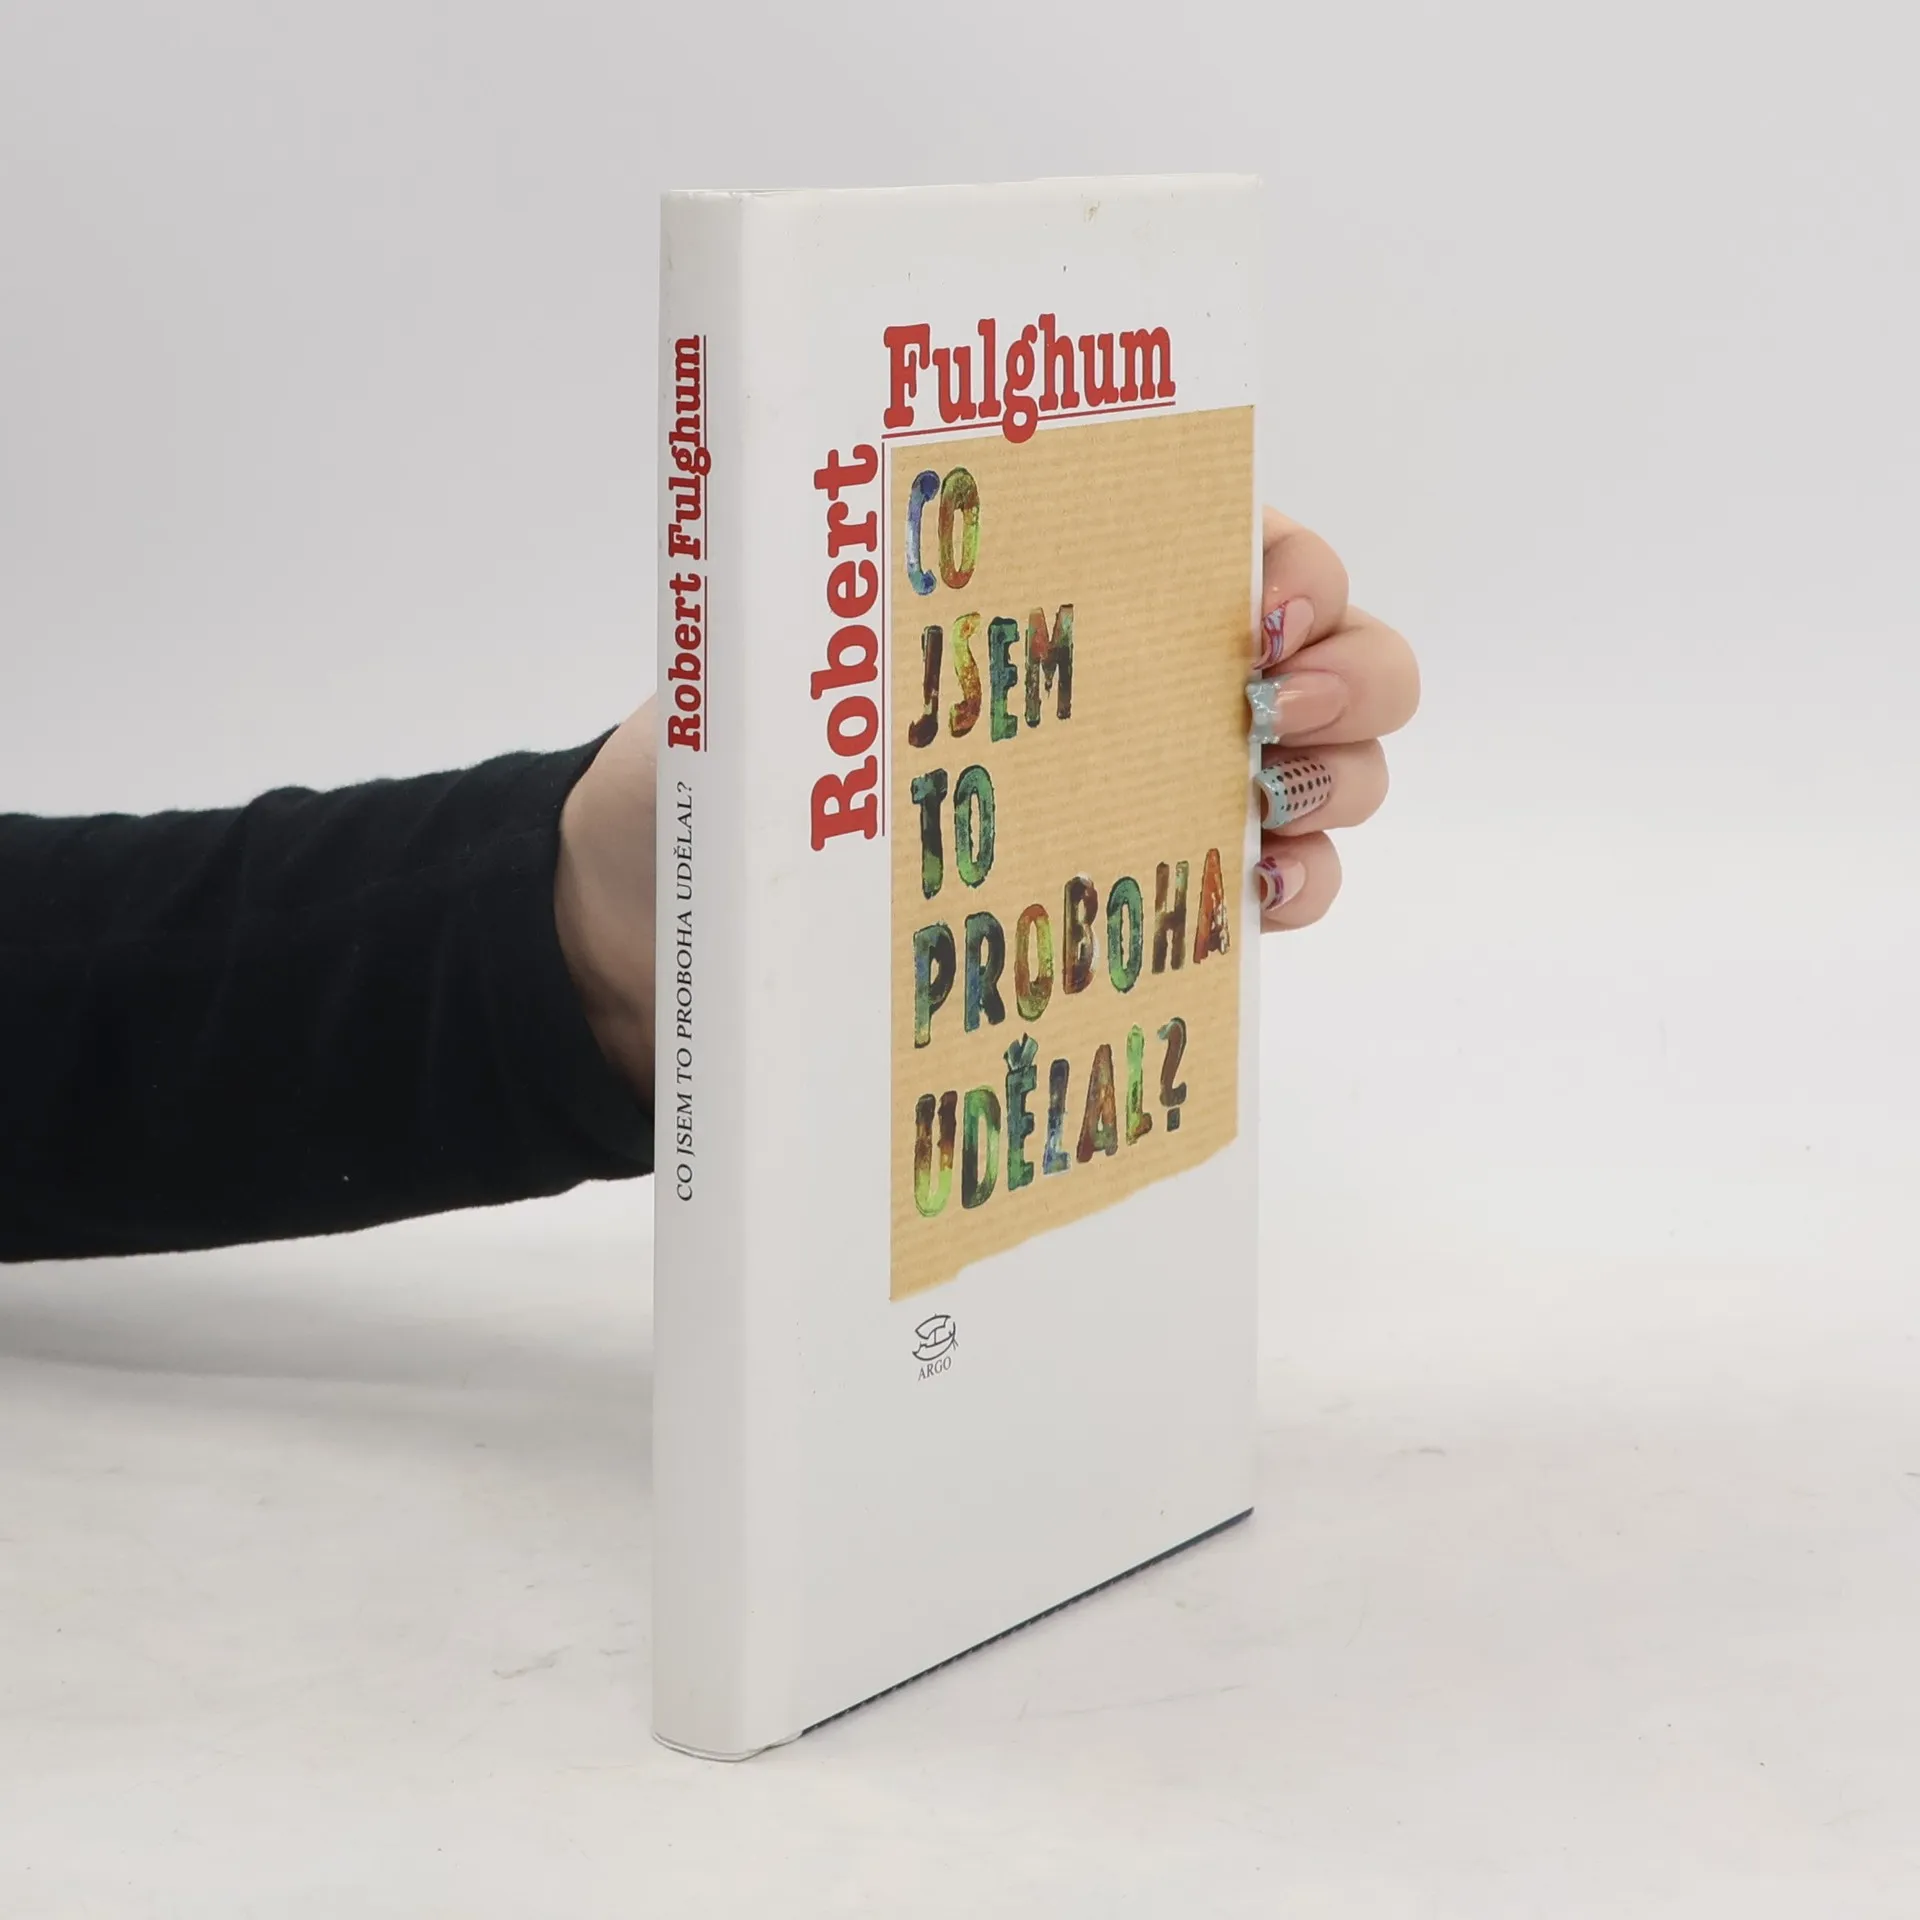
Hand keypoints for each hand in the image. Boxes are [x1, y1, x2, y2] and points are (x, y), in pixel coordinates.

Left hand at [555, 510, 1419, 1101]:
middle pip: (1332, 647)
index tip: (1254, 607)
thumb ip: (829, 616)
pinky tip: (1255, 895)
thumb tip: (854, 561)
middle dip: (1348, 668)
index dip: (1290, 561)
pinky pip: (1286, 883)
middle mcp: (1142, 677)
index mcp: (1070, 580)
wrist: (672, 915)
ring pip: (1333, 765)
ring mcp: (1165, 790)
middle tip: (1266, 707)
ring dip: (1341, 778)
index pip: (1234, 534)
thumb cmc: (718, 768)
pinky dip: (1302, 884)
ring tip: (1264, 808)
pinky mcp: (1156, 898)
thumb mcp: (758, 663)